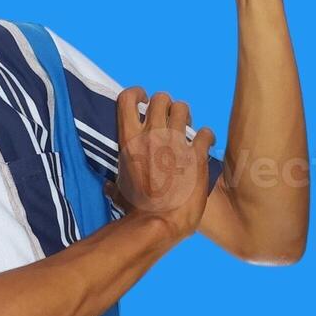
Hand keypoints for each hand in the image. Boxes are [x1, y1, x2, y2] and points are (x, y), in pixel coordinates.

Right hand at [104, 87, 215, 241]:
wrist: (159, 223)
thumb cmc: (136, 210)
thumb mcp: (120, 192)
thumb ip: (115, 184)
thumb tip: (108, 187)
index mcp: (129, 140)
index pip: (128, 98)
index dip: (137, 93)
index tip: (143, 100)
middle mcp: (152, 134)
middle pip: (161, 98)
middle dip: (166, 105)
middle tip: (170, 118)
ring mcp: (175, 143)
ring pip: (183, 109)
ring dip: (186, 116)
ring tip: (188, 128)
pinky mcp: (197, 155)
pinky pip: (206, 133)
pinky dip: (207, 137)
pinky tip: (206, 144)